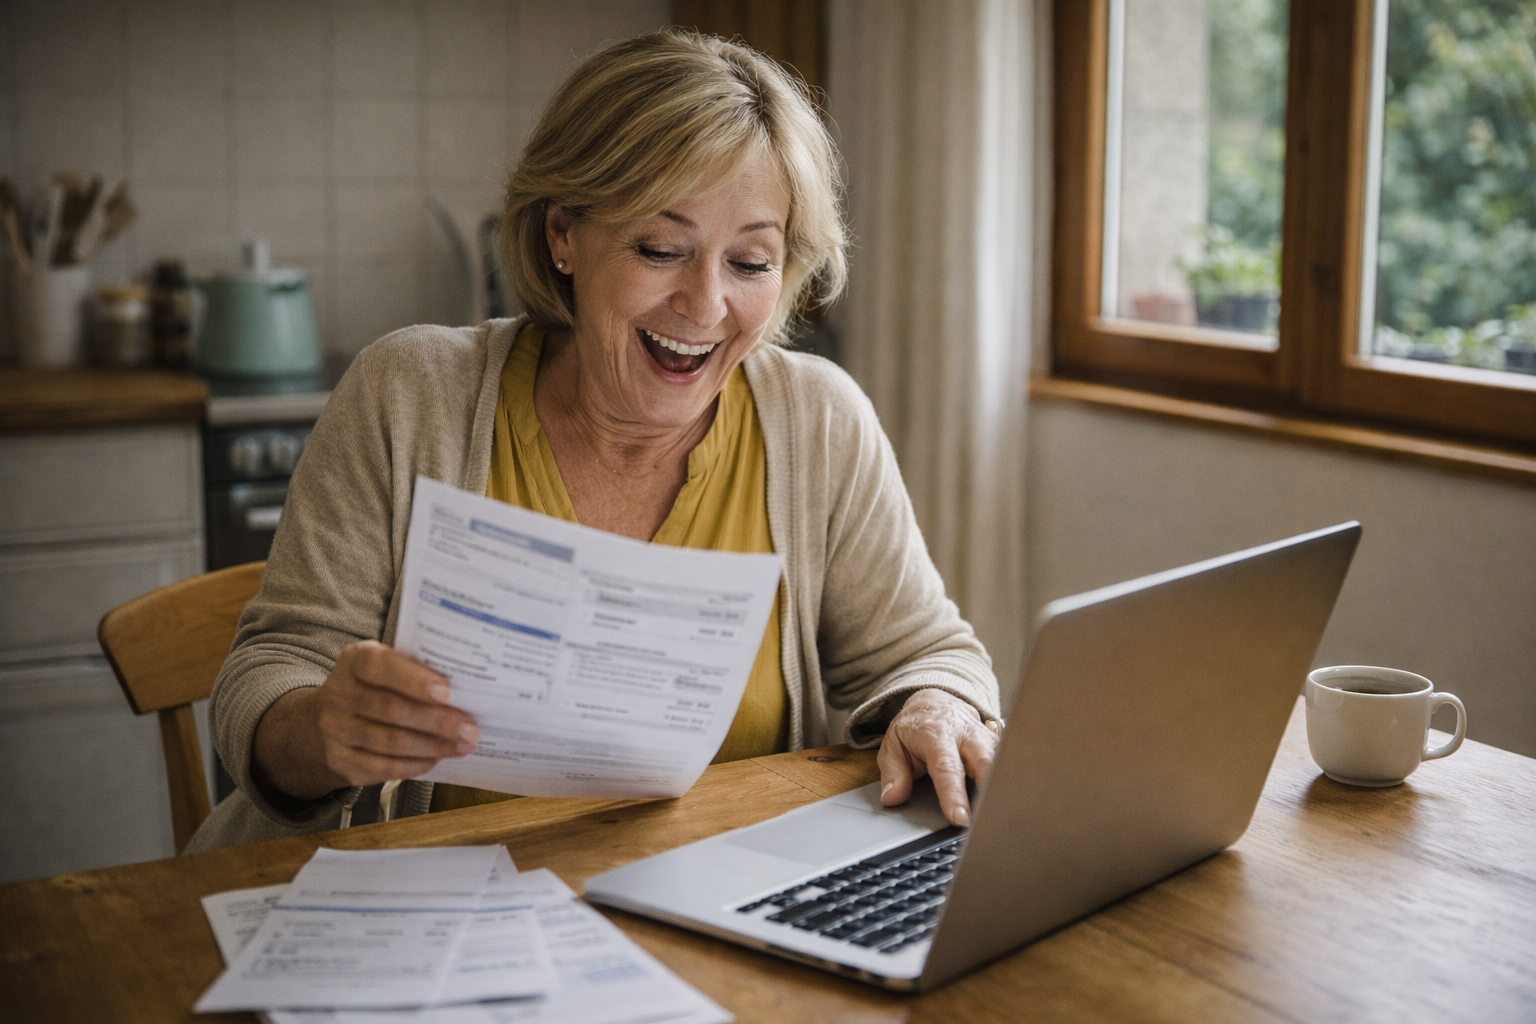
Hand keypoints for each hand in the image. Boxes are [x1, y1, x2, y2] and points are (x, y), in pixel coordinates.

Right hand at [252, 640, 478, 801]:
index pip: (380, 666)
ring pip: (392, 742)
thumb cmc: (371, 689)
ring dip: (434, 746)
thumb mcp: (384, 668)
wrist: (319, 725)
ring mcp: (336, 730)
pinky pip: (385, 767)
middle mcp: (338, 694)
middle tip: (470, 728)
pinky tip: (436, 758)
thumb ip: (414, 670)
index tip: (446, 692)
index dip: (413, 680)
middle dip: (438, 721)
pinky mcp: (340, 762)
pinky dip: (416, 764)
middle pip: (393, 710)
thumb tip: (467, 686)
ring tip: (463, 745)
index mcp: (354, 661)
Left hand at [876, 688, 996, 826]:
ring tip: (1000, 818)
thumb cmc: (915, 728)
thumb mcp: (893, 745)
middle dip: (989, 792)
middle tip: (986, 822)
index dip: (953, 794)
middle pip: (985, 762)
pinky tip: (1008, 805)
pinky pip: (1008, 765)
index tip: (959, 818)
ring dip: (1002, 790)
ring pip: (1002, 764)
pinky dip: (1008, 785)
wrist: (935, 702)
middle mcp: (966, 735)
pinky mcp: (998, 746)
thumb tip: (892, 797)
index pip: (947, 767)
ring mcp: (986, 739)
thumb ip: (892, 772)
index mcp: (936, 734)